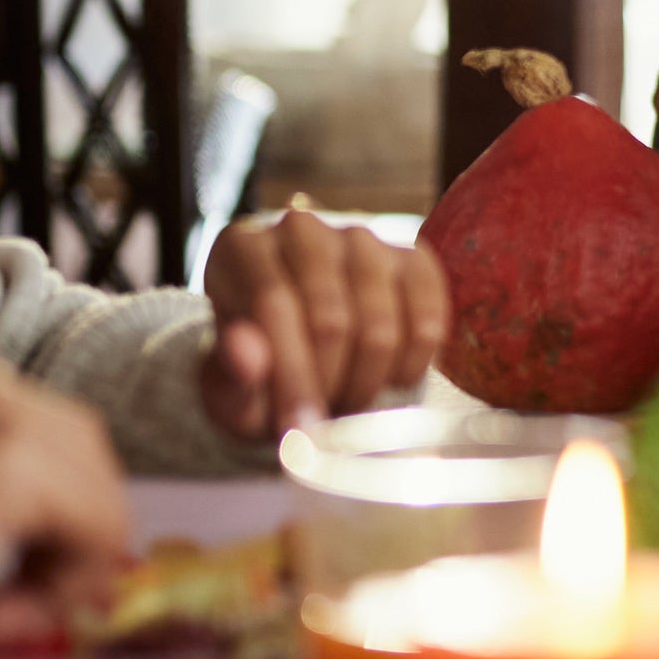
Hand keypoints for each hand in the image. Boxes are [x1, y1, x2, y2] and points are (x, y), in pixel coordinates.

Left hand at [201, 209, 448, 437]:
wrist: (302, 350)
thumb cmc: (260, 370)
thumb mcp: (230, 388)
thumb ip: (233, 378)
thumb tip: (248, 356)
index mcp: (241, 249)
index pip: (275, 304)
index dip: (290, 373)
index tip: (297, 428)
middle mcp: (302, 231)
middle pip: (331, 319)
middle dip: (330, 386)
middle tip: (324, 422)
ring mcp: (361, 239)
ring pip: (379, 325)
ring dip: (368, 382)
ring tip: (349, 402)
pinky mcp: (411, 255)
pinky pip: (428, 315)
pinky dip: (413, 362)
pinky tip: (391, 380)